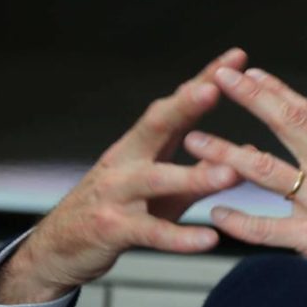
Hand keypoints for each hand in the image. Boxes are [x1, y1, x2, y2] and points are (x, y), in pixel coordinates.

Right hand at [0, 49, 248, 303]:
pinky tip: (210, 239)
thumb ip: (202, 173)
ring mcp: (116, 194)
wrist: (59, 249)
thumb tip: (247, 152)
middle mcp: (126, 161)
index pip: (174, 106)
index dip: (203, 80)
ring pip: (156, 179)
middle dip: (184, 105)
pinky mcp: (113, 230)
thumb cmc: (119, 213)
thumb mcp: (163, 191)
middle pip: (155, 126)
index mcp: (140, 146)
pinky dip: (181, 237)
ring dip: (194, 175)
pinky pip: (152, 233)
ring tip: (231, 173)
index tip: (236, 57)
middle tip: (214, 88)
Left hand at [183, 66, 306, 306]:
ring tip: (195, 142)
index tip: (251, 73)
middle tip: (218, 79)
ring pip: (268, 171)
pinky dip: (240, 221)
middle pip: (289, 124)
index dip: (278, 91)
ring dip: (227, 154)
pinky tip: (216, 213)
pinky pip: (268, 228)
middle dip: (251, 99)